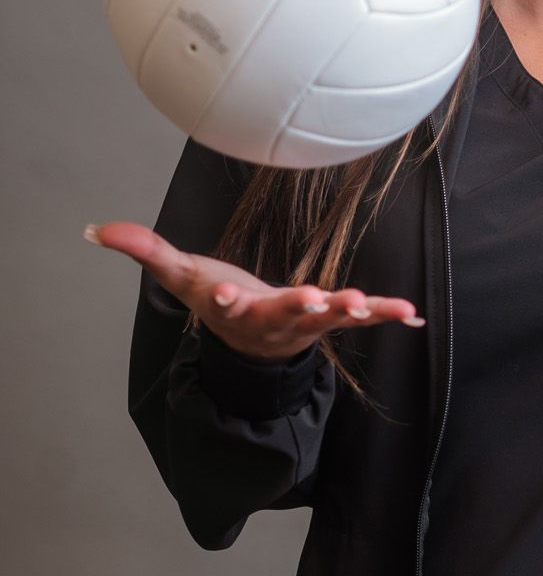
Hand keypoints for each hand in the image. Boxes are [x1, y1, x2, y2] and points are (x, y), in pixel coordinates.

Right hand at [86, 220, 424, 361]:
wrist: (249, 345)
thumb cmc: (216, 300)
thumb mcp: (180, 276)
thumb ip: (144, 250)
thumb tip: (95, 230)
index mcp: (232, 307)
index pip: (224, 303)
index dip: (224, 298)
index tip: (223, 294)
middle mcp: (270, 319)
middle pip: (284, 312)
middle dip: (299, 304)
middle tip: (314, 297)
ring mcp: (304, 321)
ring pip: (327, 318)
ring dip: (350, 311)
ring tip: (369, 305)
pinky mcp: (329, 318)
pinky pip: (362, 317)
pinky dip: (388, 315)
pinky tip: (414, 314)